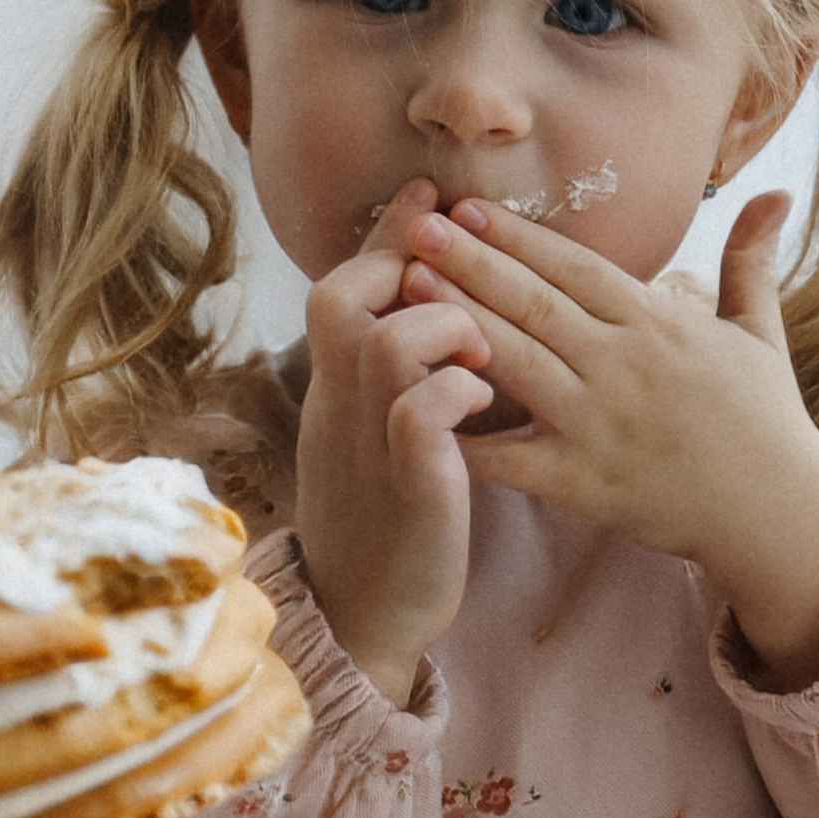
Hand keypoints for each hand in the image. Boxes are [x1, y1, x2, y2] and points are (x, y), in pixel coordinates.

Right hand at [295, 175, 496, 705]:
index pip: (340, 288)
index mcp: (333, 392)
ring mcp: (369, 448)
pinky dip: (457, 390)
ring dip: (443, 326)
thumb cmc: (388, 524)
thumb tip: (422, 310)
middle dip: (406, 259)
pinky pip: (419, 414)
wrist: (369, 620)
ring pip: (386, 342)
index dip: (384, 237)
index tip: (431, 197)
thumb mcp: (372, 437)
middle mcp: (339, 409)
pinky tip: (484, 397)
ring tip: (481, 345)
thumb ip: (386, 377)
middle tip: (460, 248)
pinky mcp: (409, 490)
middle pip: (341, 296)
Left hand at [404, 192, 818, 688]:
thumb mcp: (762, 332)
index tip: (465, 207)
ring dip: (458, 319)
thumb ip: (750, 260)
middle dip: (469, 261)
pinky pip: (510, 457)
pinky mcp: (583, 481)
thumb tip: (775, 191)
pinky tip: (415, 406)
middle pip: (533, 303)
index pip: (574, 266)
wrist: (777, 515)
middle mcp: (623, 365)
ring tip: (407, 285)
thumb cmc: (766, 421)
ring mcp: (598, 423)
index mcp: (658, 323)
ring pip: (515, 360)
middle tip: (415, 226)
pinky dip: (463, 433)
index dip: (517, 236)